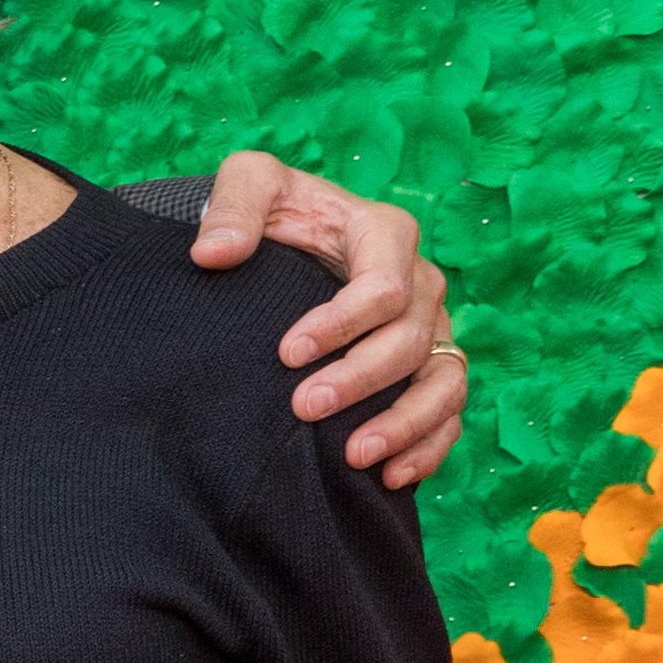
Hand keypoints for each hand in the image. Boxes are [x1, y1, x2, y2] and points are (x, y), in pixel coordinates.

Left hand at [191, 154, 464, 487]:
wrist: (288, 242)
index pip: (385, 287)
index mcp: (386, 234)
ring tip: (356, 458)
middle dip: (360, 379)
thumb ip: (234, 206)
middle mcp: (421, 282)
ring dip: (406, 425)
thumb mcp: (252, 184)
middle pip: (411, 340)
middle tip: (303, 408)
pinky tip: (390, 478)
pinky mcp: (429, 367)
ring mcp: (431, 328)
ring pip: (444, 381)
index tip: (286, 353)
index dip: (342, 325)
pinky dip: (428, 446)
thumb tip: (213, 253)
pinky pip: (448, 411)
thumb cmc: (275, 212)